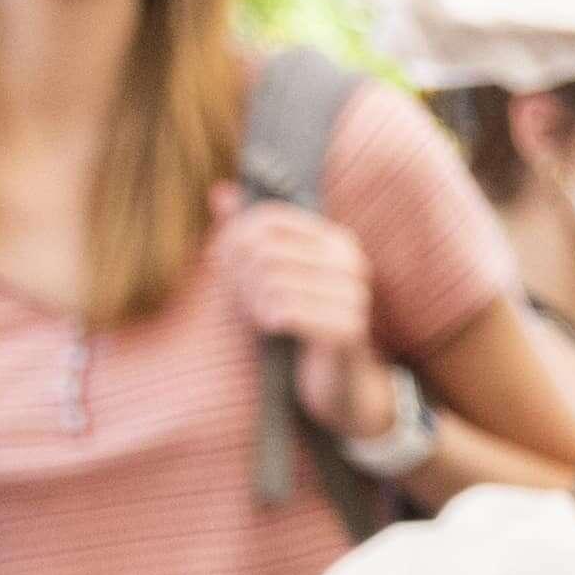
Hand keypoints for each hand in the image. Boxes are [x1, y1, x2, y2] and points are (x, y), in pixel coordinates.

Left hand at [220, 197, 394, 439]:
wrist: (340, 382)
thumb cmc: (302, 324)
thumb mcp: (275, 275)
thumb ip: (251, 234)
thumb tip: (221, 193)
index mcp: (335, 241)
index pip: (270, 218)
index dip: (235, 238)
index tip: (221, 262)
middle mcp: (350, 262)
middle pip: (266, 250)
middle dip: (239, 275)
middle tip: (235, 297)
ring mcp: (353, 296)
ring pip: (273, 281)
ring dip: (252, 302)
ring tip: (257, 315)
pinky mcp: (346, 329)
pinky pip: (287, 311)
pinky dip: (268, 320)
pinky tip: (272, 328)